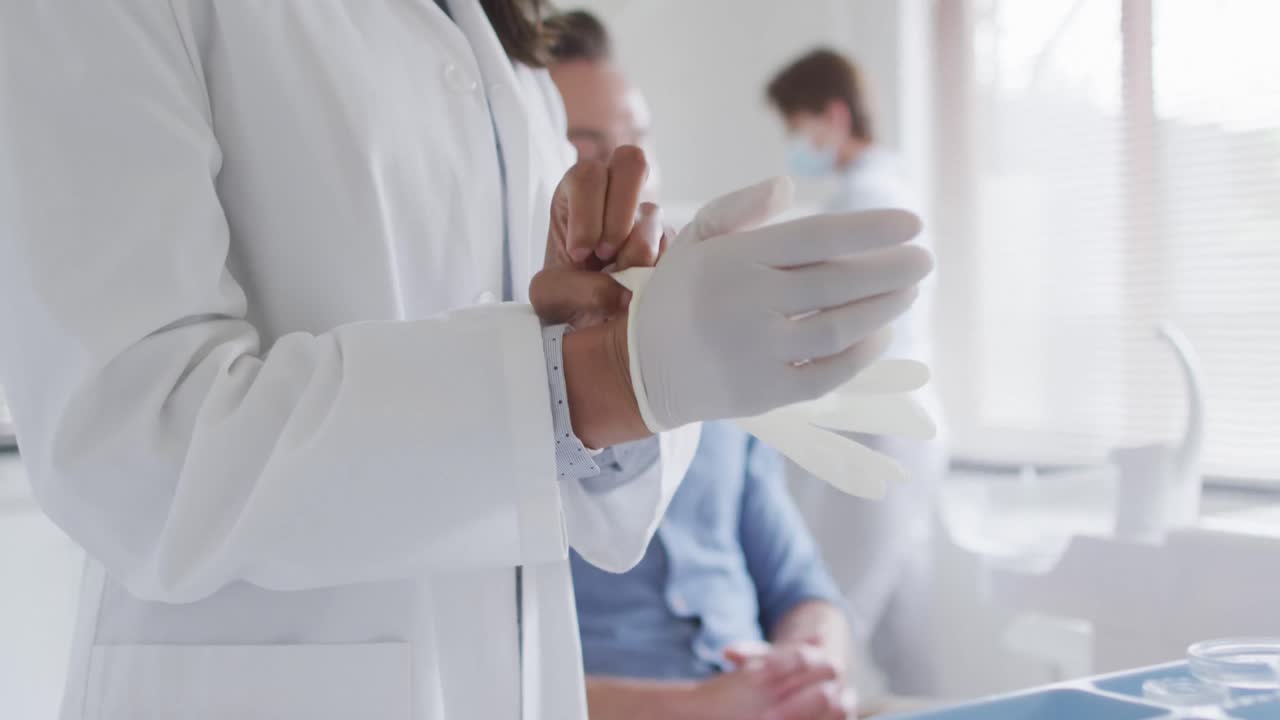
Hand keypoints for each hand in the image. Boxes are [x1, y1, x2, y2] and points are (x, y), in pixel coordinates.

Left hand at [530, 145, 666, 327]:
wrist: (587, 321)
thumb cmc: (564, 296)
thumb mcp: (549, 295)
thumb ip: (573, 289)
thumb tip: (623, 292)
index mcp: (577, 192)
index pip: (587, 177)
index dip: (587, 216)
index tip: (580, 255)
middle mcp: (615, 193)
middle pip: (631, 162)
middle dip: (620, 214)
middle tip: (606, 254)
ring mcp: (646, 215)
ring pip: (653, 213)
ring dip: (636, 250)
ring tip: (619, 278)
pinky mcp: (668, 241)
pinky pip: (671, 246)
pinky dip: (654, 269)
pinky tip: (637, 286)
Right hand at [626, 176, 933, 430]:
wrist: (642, 367)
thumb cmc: (680, 293)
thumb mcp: (696, 239)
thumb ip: (740, 207)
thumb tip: (789, 187)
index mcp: (735, 259)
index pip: (818, 237)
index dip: (872, 229)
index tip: (912, 224)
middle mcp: (748, 304)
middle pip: (839, 283)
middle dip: (892, 269)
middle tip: (924, 260)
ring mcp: (759, 352)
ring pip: (841, 327)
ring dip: (885, 307)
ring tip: (908, 291)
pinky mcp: (767, 393)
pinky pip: (830, 372)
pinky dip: (863, 352)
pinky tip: (881, 332)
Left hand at [725, 642, 857, 719]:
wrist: (808, 678)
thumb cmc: (779, 669)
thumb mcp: (766, 661)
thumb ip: (749, 656)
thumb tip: (727, 652)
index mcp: (815, 656)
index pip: (802, 656)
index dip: (780, 665)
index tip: (755, 677)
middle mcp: (835, 677)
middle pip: (822, 688)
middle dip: (794, 707)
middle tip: (765, 717)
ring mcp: (845, 699)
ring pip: (839, 709)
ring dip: (808, 717)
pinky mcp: (846, 715)